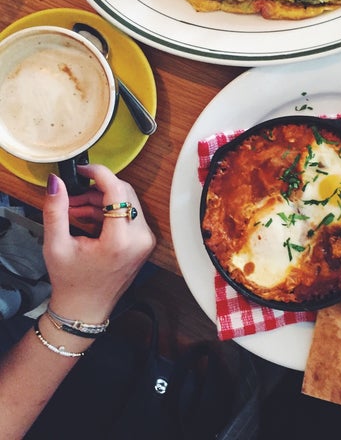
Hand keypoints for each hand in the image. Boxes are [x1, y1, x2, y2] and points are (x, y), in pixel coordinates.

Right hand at [42, 164, 155, 322]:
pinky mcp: (145, 241)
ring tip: (74, 209)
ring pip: (128, 202)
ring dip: (101, 200)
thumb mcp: (56, 245)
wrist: (86, 309)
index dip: (100, 174)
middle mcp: (140, 238)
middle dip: (97, 189)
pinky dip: (109, 211)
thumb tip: (57, 182)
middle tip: (72, 196)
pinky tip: (87, 218)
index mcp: (120, 240)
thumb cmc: (72, 281)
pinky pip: (130, 214)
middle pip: (125, 194)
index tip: (83, 169)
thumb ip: (56, 210)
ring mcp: (146, 240)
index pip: (117, 192)